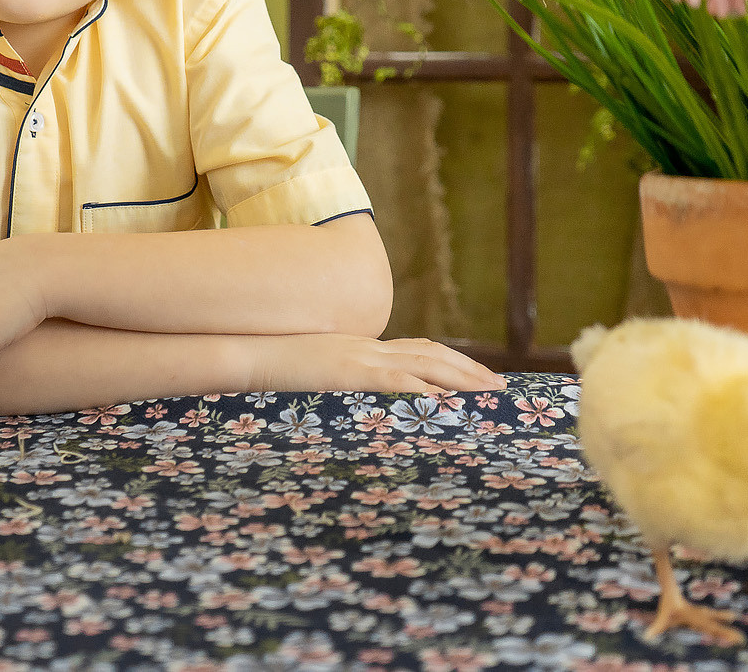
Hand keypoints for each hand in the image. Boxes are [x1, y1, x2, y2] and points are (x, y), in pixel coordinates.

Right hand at [251, 333, 506, 394]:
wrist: (248, 352)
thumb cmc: (275, 367)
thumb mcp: (315, 371)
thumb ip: (340, 380)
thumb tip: (354, 398)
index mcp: (362, 347)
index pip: (417, 350)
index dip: (449, 360)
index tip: (475, 374)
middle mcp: (369, 347)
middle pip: (431, 353)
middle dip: (468, 369)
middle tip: (498, 386)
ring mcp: (360, 357)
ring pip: (424, 363)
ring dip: (460, 376)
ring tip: (488, 391)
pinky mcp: (349, 371)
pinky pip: (395, 380)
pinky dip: (423, 389)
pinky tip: (444, 400)